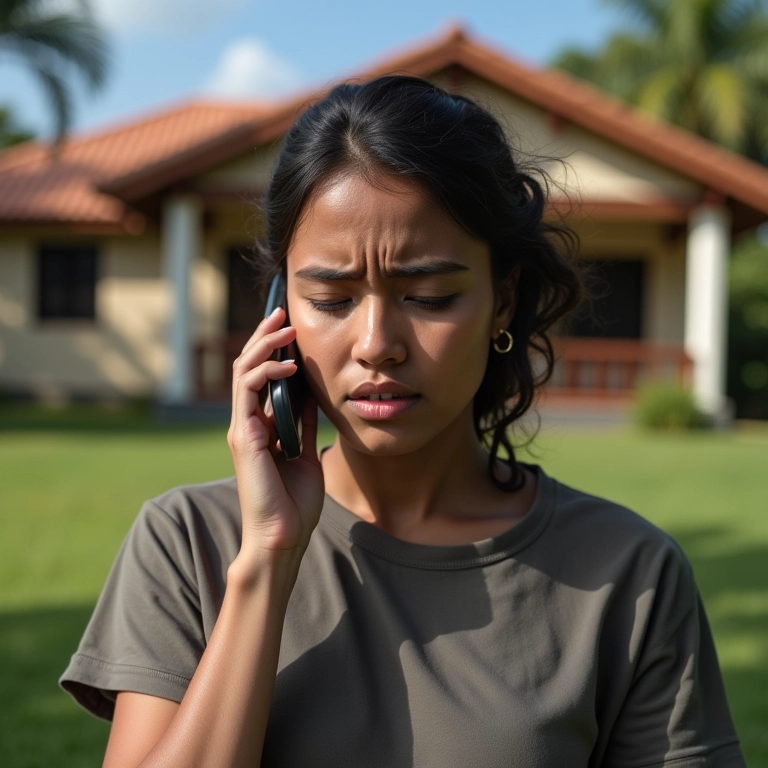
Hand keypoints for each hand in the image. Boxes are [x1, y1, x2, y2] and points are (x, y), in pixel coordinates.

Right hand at [227, 307, 324, 555]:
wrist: (282, 538)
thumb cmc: (294, 504)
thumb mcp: (305, 454)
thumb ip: (305, 425)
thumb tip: (315, 395)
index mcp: (261, 426)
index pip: (261, 376)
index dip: (273, 349)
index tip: (290, 327)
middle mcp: (247, 422)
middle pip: (248, 366)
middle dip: (264, 336)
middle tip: (282, 312)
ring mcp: (241, 428)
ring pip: (243, 371)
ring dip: (263, 344)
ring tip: (285, 326)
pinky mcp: (242, 436)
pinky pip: (248, 392)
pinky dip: (266, 372)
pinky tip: (289, 364)